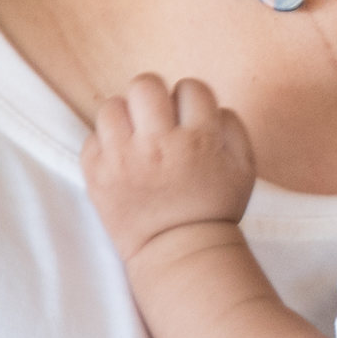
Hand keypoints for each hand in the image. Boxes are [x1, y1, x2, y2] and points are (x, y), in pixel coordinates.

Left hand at [83, 72, 256, 258]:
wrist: (179, 252)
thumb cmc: (214, 208)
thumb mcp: (245, 167)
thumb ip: (232, 125)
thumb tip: (210, 104)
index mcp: (198, 139)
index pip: (190, 87)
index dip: (191, 100)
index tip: (188, 119)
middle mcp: (157, 144)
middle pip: (145, 85)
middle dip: (154, 97)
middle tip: (156, 120)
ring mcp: (122, 159)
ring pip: (111, 106)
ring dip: (125, 118)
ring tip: (135, 138)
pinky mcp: (96, 175)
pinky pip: (91, 137)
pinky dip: (105, 145)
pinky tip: (120, 160)